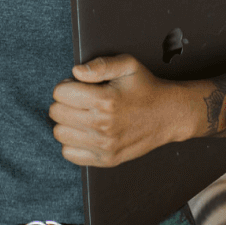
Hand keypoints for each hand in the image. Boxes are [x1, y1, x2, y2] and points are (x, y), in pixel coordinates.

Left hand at [50, 54, 188, 166]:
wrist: (169, 115)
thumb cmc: (145, 88)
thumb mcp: (127, 65)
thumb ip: (100, 65)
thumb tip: (76, 71)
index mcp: (105, 100)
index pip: (60, 93)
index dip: (67, 85)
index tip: (80, 86)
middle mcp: (103, 125)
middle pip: (56, 113)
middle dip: (64, 102)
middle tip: (81, 100)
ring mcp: (105, 146)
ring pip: (60, 133)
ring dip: (67, 122)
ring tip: (83, 115)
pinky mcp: (106, 160)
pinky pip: (69, 153)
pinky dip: (72, 142)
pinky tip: (86, 131)